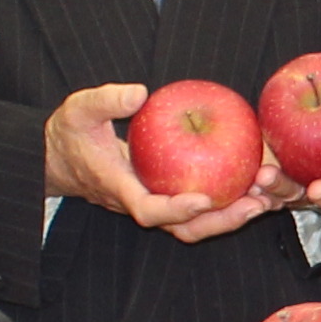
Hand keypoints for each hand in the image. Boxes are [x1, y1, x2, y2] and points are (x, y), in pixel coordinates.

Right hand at [49, 82, 284, 243]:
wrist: (57, 157)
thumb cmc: (69, 132)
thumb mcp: (80, 108)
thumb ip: (107, 100)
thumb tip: (141, 93)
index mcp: (119, 187)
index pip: (148, 209)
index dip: (176, 209)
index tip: (204, 199)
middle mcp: (138, 203)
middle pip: (182, 228)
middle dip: (220, 221)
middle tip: (256, 204)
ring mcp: (152, 204)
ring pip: (193, 226)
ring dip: (228, 218)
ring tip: (264, 201)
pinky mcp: (162, 199)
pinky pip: (196, 212)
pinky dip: (224, 206)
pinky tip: (252, 188)